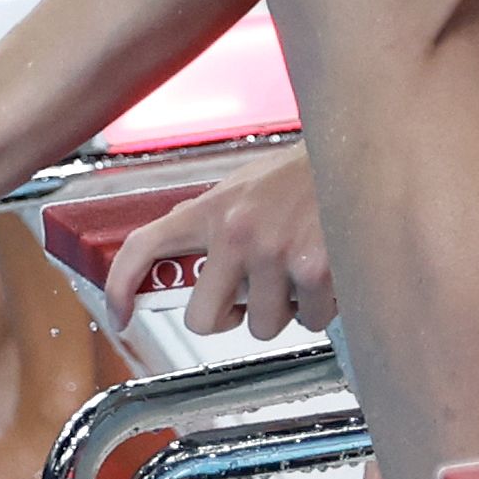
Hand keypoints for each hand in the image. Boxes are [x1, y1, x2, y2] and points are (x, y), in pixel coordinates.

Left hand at [109, 147, 334, 338]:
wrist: (359, 150)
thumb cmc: (304, 174)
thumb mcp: (245, 186)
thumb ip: (213, 218)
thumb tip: (180, 244)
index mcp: (211, 210)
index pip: (143, 248)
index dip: (120, 289)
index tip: (118, 316)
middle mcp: (235, 232)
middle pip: (202, 320)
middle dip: (229, 318)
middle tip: (251, 300)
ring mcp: (275, 253)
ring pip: (263, 327)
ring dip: (284, 312)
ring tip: (300, 274)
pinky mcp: (316, 271)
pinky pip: (309, 320)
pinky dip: (322, 308)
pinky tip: (329, 274)